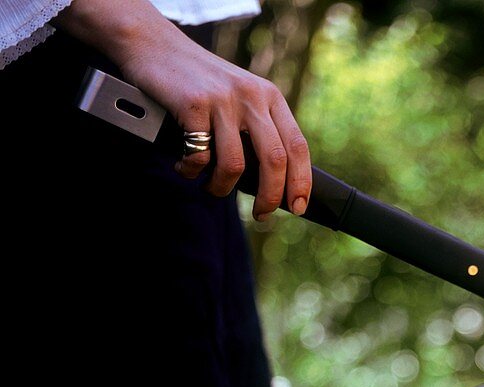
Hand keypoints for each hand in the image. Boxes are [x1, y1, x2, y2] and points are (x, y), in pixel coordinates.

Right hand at [56, 0, 310, 218]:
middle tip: (261, 215)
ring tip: (211, 188)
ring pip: (235, 164)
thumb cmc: (199, 83)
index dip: (301, 182)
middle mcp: (251, 96)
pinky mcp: (193, 103)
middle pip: (274, 160)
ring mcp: (222, 99)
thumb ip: (259, 129)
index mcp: (269, 97)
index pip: (297, 146)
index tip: (297, 207)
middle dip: (270, 197)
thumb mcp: (240, 97)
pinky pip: (200, 156)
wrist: (152, 44)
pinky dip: (191, 171)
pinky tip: (183, 167)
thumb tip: (276, 183)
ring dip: (222, 188)